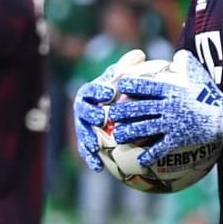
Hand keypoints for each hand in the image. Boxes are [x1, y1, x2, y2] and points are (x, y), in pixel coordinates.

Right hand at [71, 48, 145, 172]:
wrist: (112, 108)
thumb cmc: (120, 92)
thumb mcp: (125, 79)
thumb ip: (130, 68)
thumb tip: (140, 55)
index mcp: (90, 92)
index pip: (92, 89)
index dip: (99, 90)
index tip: (110, 93)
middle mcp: (82, 108)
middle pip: (83, 111)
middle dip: (91, 114)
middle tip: (102, 119)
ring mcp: (82, 125)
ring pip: (82, 132)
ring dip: (87, 139)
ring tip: (95, 147)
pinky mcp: (85, 141)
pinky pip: (86, 150)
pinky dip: (90, 159)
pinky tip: (98, 168)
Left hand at [108, 50, 222, 165]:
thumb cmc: (210, 93)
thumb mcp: (199, 73)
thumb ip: (186, 62)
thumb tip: (178, 54)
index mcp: (170, 90)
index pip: (145, 86)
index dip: (129, 86)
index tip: (117, 86)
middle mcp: (167, 106)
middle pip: (138, 108)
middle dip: (121, 111)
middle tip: (110, 114)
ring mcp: (171, 123)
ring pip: (144, 128)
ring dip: (129, 133)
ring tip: (118, 137)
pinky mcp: (178, 138)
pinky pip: (160, 148)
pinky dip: (149, 155)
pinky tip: (140, 161)